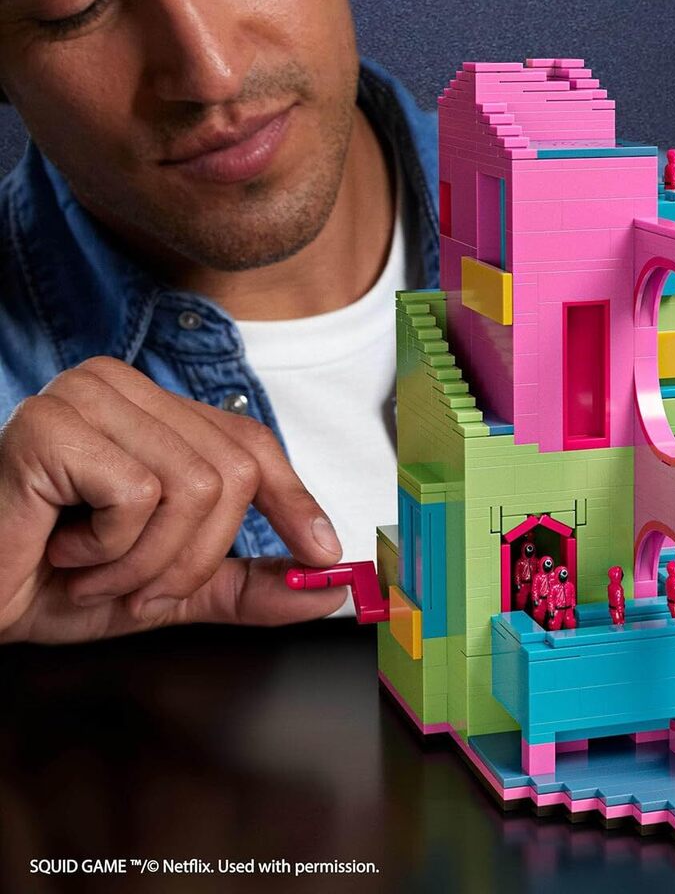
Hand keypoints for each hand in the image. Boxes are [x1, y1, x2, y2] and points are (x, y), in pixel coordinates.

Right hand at [0, 355, 346, 642]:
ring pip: (196, 487)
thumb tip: (329, 585)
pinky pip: (140, 496)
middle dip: (195, 557)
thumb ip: (243, 583)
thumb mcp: (166, 583)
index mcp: (152, 410)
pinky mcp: (54, 427)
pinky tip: (60, 551)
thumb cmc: (48, 579)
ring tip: (92, 569)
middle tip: (136, 585)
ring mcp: (85, 398)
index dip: (295, 501)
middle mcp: (122, 386)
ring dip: (147, 562)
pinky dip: (109, 550)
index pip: (251, 443)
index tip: (326, 552)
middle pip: (233, 472)